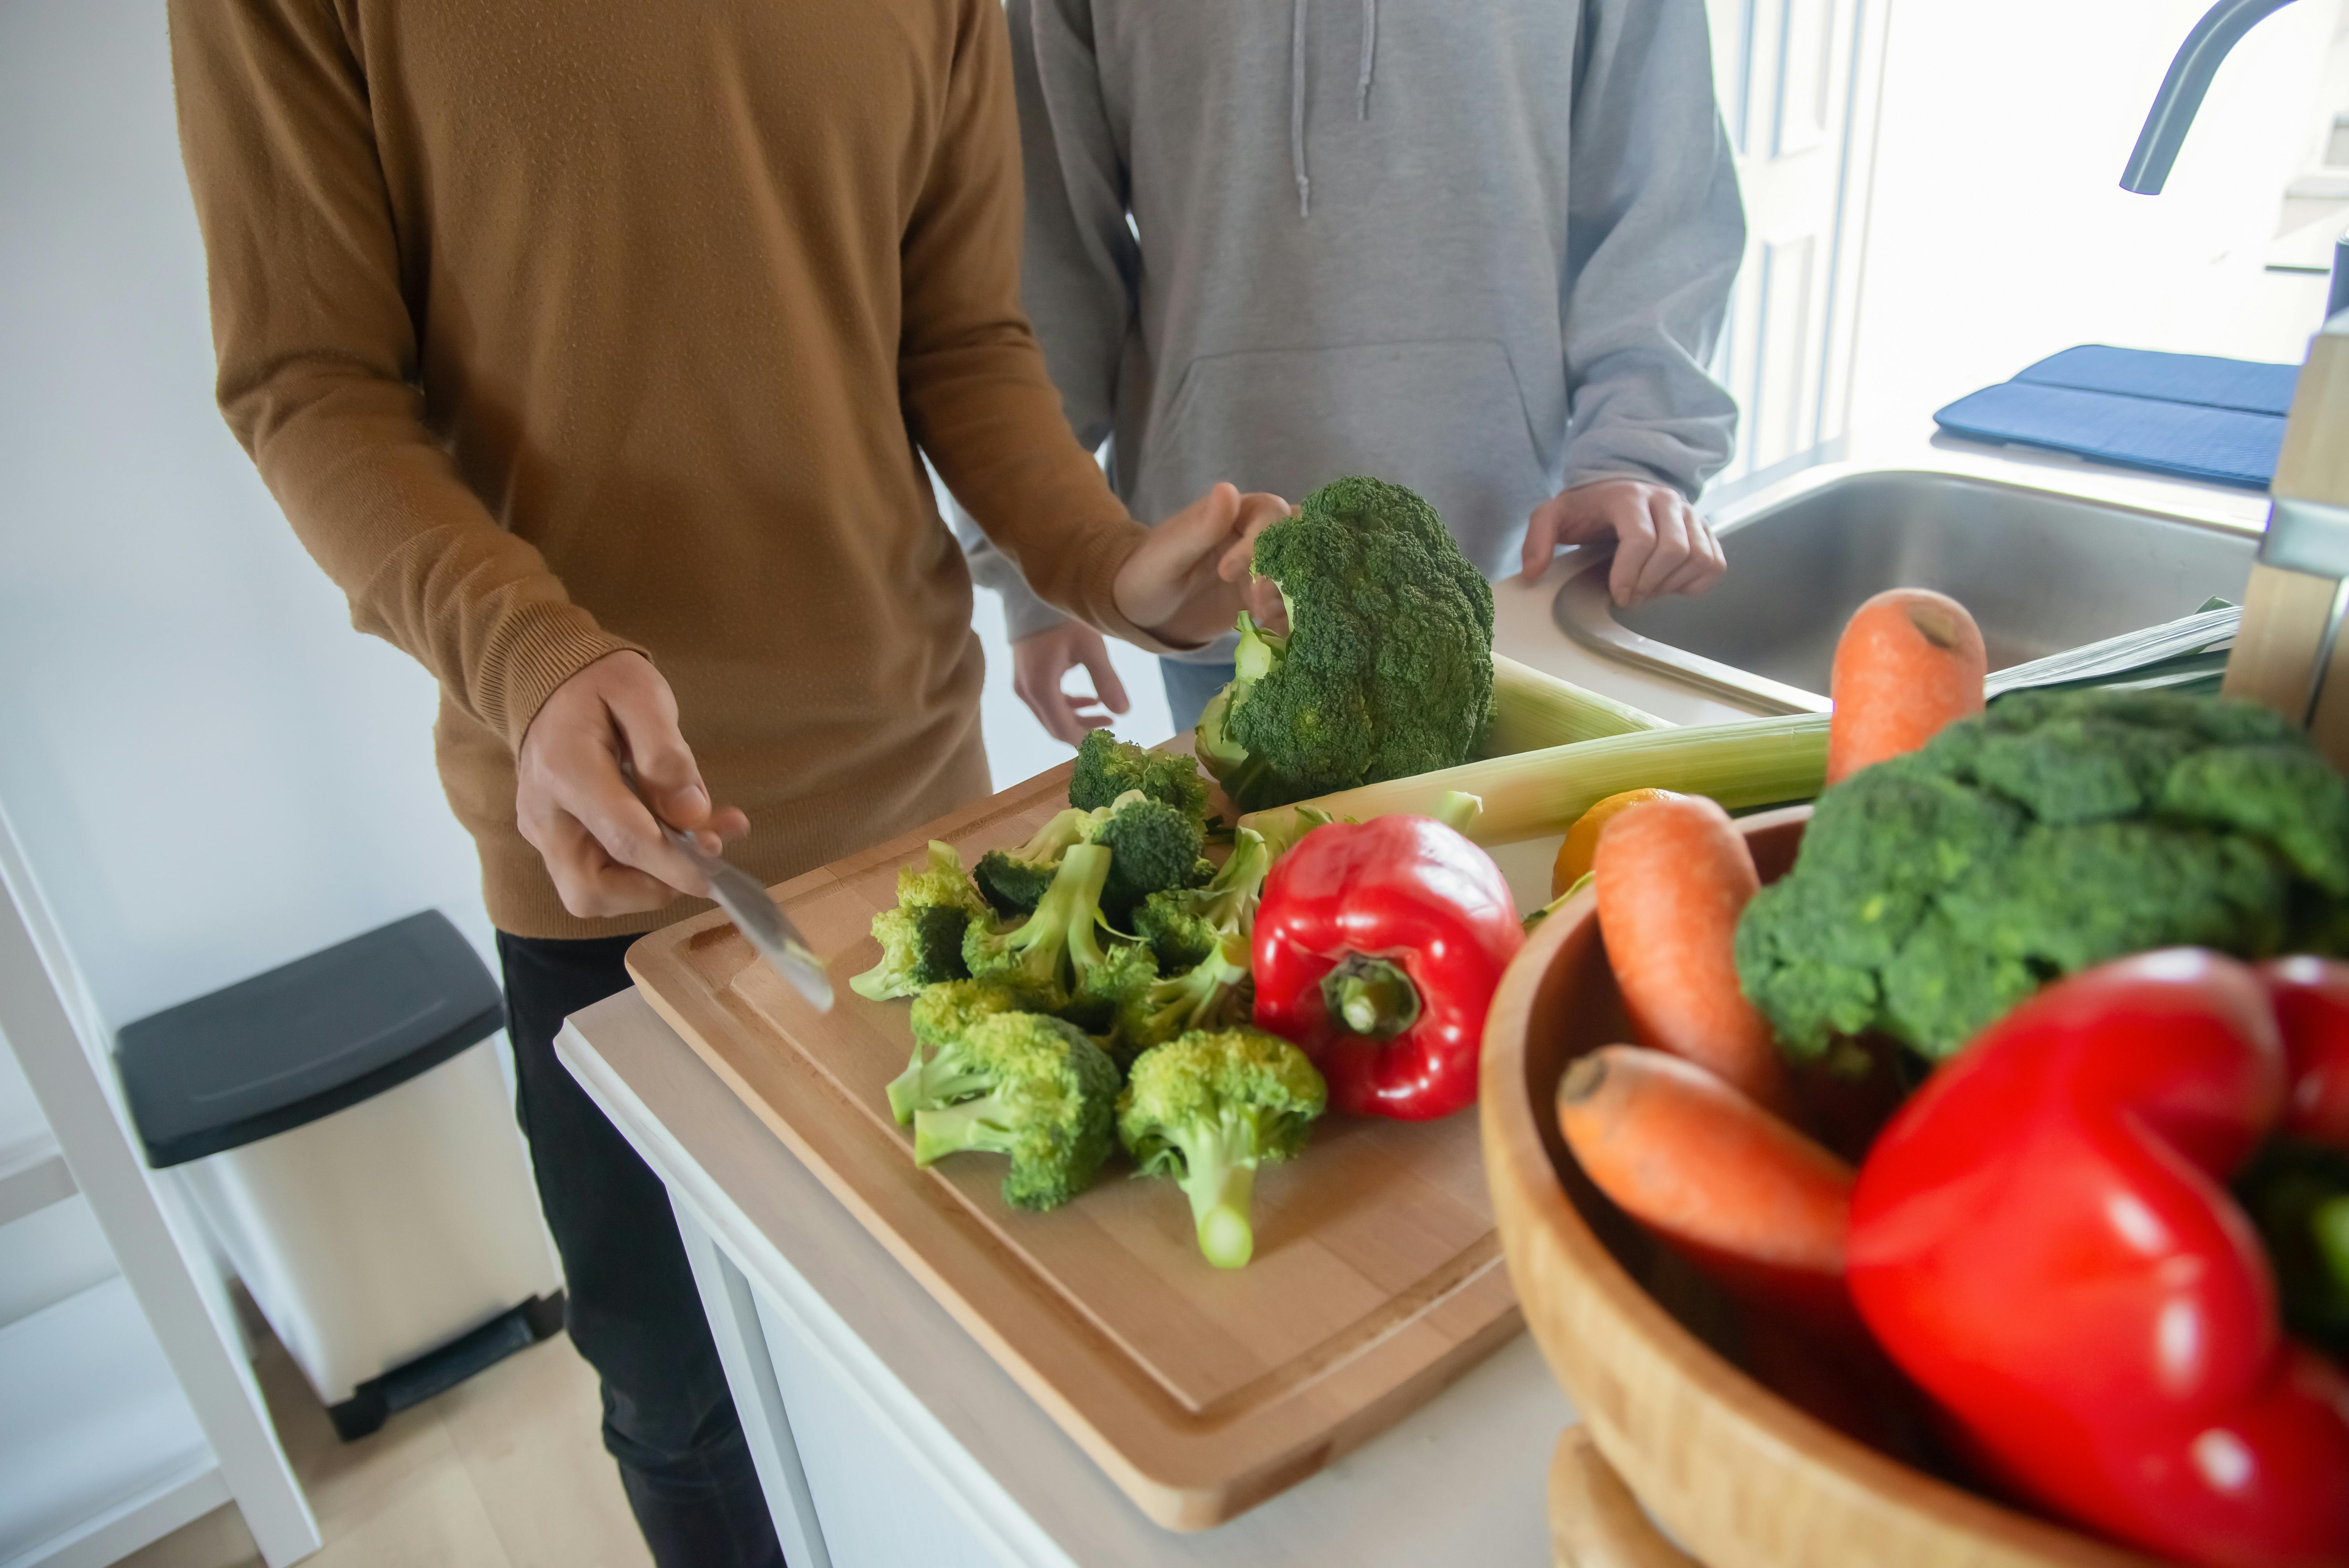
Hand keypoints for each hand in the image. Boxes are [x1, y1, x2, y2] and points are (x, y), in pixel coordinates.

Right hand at [514, 651, 748, 918]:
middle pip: (591, 889)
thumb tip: (691, 815)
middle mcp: (544, 812)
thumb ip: (667, 754)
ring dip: (650, 885)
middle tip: (704, 860)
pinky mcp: (552, 840)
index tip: (719, 867)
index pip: (624, 838)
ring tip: (697, 847)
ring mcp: (543, 831)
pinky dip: (638, 874)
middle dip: (655, 888)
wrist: (549, 681)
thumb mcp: (642, 695)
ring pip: (590, 894)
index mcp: (564, 770)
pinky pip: (594, 877)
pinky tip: (674, 844)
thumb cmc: (600, 684)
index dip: (677, 864)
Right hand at [1012, 622, 1130, 745]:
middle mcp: (1028, 692)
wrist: (1031, 596)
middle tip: (1114, 734)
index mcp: (1041, 688)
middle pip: (1057, 727)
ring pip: (1053, 716)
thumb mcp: (1090, 647)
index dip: (1087, 743)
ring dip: (1079, 720)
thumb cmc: (1062, 618)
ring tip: (1108, 718)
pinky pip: (1047, 703)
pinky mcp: (1026, 677)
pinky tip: (1091, 701)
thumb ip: (1106, 681)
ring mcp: (1024, 685)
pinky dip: (1069, 707)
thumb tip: (1124, 712)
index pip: (1064, 730)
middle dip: (1086, 734)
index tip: (1111, 748)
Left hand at [1112, 481, 1292, 646]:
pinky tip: (1274, 634)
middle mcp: (1256, 535)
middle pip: (1297, 542)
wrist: (1141, 610)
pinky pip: (1289, 604)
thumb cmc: (1146, 573)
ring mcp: (1263, 567)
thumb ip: (1201, 528)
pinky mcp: (1263, 597)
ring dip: (1292, 598)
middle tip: (1259, 604)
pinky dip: (1290, 618)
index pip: (1270, 513)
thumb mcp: (1167, 553)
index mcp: (1234, 512)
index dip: (1259, 542)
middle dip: (1286, 572)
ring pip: (1299, 573)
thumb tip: (1227, 490)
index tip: (1227, 572)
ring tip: (1266, 621)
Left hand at [1522, 478, 1725, 606]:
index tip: (1619, 595)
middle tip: (1630, 596)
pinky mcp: (1705, 530)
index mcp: (1628, 496)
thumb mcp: (1553, 516)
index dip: (1631, 574)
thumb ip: (1537, 539)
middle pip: (1675, 549)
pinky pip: (1714, 563)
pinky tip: (1668, 584)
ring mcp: (1690, 513)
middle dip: (1651, 583)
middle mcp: (1665, 499)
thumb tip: (1532, 573)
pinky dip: (1695, 583)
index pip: (1642, 538)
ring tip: (1647, 589)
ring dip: (1673, 584)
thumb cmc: (1588, 508)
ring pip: (1700, 556)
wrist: (1619, 488)